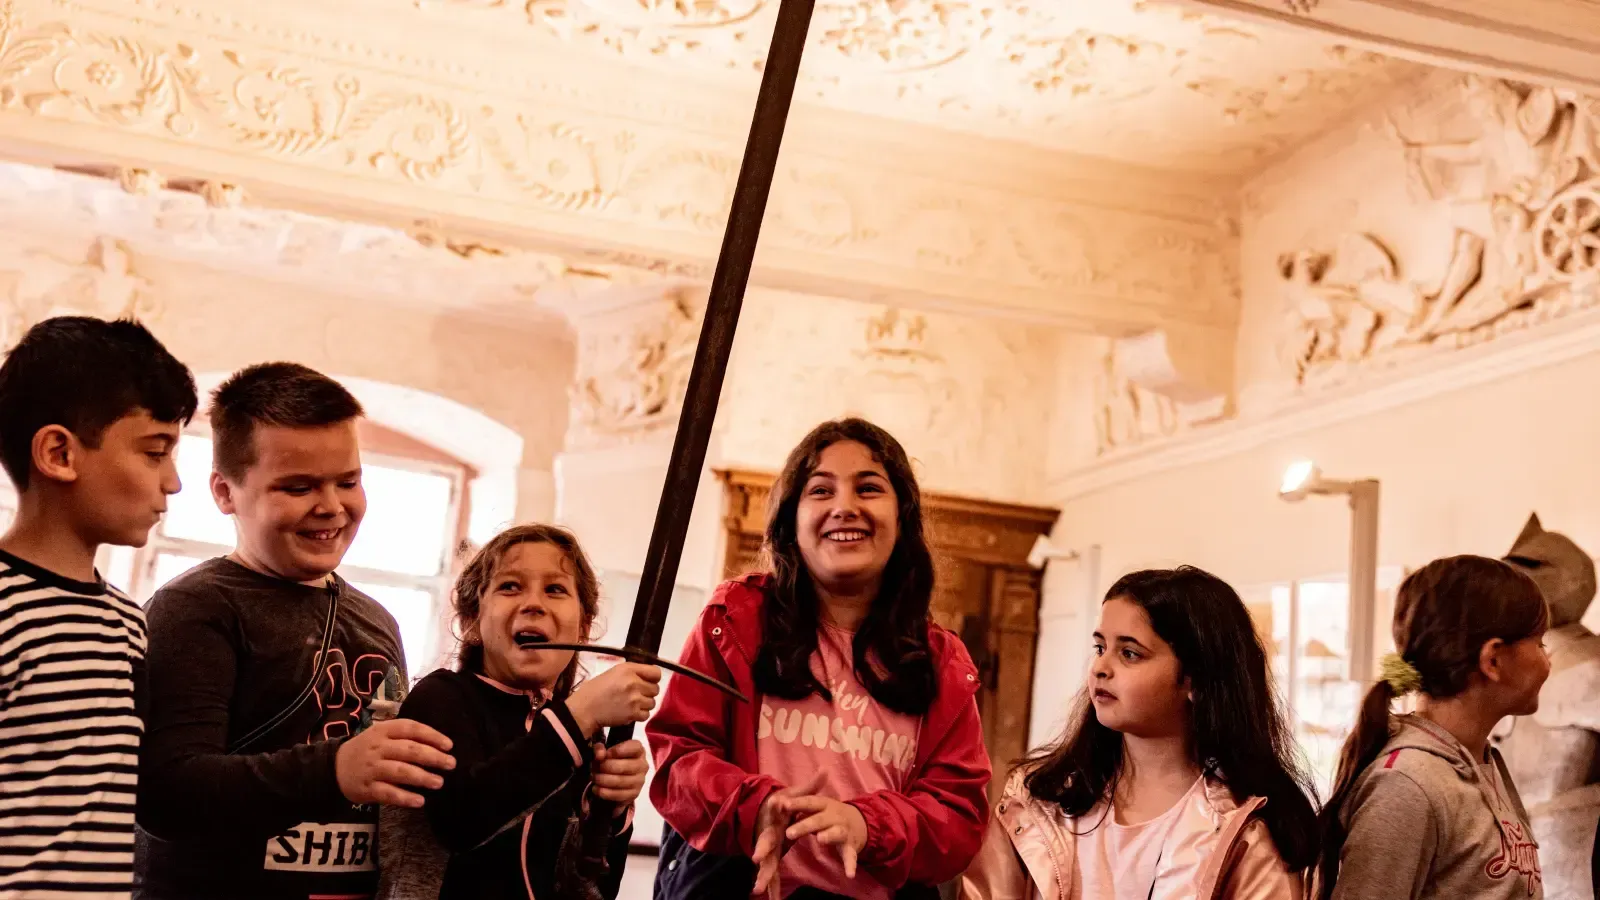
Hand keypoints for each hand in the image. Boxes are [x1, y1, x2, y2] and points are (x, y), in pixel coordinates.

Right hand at [335, 719, 455, 807]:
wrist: (334, 767)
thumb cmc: (368, 749)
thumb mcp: (382, 734)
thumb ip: (406, 736)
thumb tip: (440, 745)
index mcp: (384, 730)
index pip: (411, 728)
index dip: (432, 736)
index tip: (449, 746)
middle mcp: (378, 748)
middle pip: (409, 750)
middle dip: (432, 757)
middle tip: (451, 764)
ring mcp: (372, 768)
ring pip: (400, 772)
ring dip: (422, 777)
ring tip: (438, 782)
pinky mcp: (366, 788)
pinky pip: (387, 793)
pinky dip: (404, 797)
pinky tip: (419, 801)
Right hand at [566, 663, 661, 736]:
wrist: (585, 709)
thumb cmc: (595, 690)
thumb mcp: (613, 673)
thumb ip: (631, 673)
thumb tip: (646, 677)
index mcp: (628, 669)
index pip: (656, 672)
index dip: (653, 678)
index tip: (648, 682)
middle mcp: (633, 682)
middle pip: (655, 689)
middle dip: (647, 693)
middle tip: (636, 695)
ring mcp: (634, 699)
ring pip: (652, 703)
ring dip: (644, 705)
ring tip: (631, 704)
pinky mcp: (633, 713)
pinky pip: (646, 714)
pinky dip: (639, 715)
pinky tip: (629, 712)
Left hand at [590, 740, 647, 804]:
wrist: (616, 776)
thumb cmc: (612, 760)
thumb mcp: (605, 750)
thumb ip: (600, 748)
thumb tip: (599, 754)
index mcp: (638, 750)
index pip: (633, 747)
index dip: (616, 751)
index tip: (604, 755)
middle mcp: (642, 765)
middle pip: (623, 767)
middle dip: (604, 768)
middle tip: (594, 768)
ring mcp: (640, 781)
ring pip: (620, 781)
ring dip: (602, 780)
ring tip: (594, 778)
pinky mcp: (634, 794)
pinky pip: (618, 795)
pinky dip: (604, 792)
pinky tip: (596, 788)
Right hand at [750, 771, 824, 897]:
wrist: (764, 812)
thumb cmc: (781, 803)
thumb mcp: (794, 793)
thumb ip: (810, 786)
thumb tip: (825, 770)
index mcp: (774, 818)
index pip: (771, 820)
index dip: (770, 823)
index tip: (767, 829)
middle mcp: (768, 835)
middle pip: (763, 846)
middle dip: (760, 855)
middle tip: (756, 864)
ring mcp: (767, 848)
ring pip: (764, 864)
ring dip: (762, 877)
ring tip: (758, 890)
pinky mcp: (770, 858)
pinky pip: (770, 873)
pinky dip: (769, 885)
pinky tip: (767, 897)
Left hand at [785, 795, 868, 878]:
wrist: (861, 822)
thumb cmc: (828, 815)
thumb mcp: (816, 808)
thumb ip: (799, 807)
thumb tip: (777, 801)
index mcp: (824, 805)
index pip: (809, 802)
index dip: (797, 803)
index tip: (783, 804)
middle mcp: (835, 816)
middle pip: (818, 820)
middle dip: (804, 826)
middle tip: (788, 833)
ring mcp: (844, 831)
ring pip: (836, 833)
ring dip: (829, 835)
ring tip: (820, 839)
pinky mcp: (850, 847)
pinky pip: (850, 856)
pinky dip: (850, 865)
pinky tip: (849, 875)